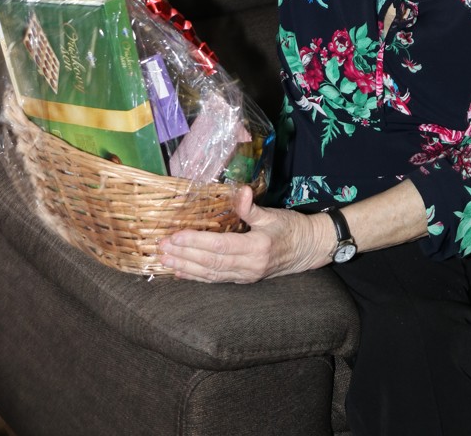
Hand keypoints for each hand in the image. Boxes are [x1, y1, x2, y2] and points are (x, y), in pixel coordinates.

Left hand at [158, 186, 334, 282]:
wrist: (309, 249)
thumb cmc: (292, 228)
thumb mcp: (273, 214)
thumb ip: (252, 207)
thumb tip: (241, 191)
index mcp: (257, 248)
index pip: (219, 246)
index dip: (196, 242)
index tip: (175, 236)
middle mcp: (249, 266)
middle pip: (210, 262)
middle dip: (184, 255)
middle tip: (161, 248)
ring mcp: (246, 276)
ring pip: (211, 274)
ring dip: (186, 267)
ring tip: (164, 260)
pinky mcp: (244, 279)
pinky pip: (216, 279)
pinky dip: (197, 276)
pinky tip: (181, 272)